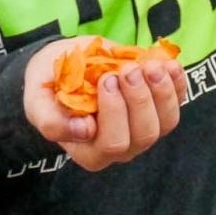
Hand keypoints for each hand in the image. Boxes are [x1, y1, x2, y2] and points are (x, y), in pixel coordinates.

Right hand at [23, 36, 187, 171]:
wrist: (65, 64)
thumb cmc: (50, 85)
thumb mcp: (37, 100)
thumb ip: (51, 120)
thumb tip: (84, 131)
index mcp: (90, 151)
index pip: (114, 143)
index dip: (116, 111)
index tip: (107, 78)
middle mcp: (122, 147)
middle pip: (145, 134)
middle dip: (140, 99)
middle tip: (128, 70)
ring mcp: (144, 127)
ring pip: (167, 121)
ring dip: (162, 90)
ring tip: (149, 65)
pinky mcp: (159, 107)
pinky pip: (178, 101)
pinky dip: (177, 82)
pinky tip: (168, 63)